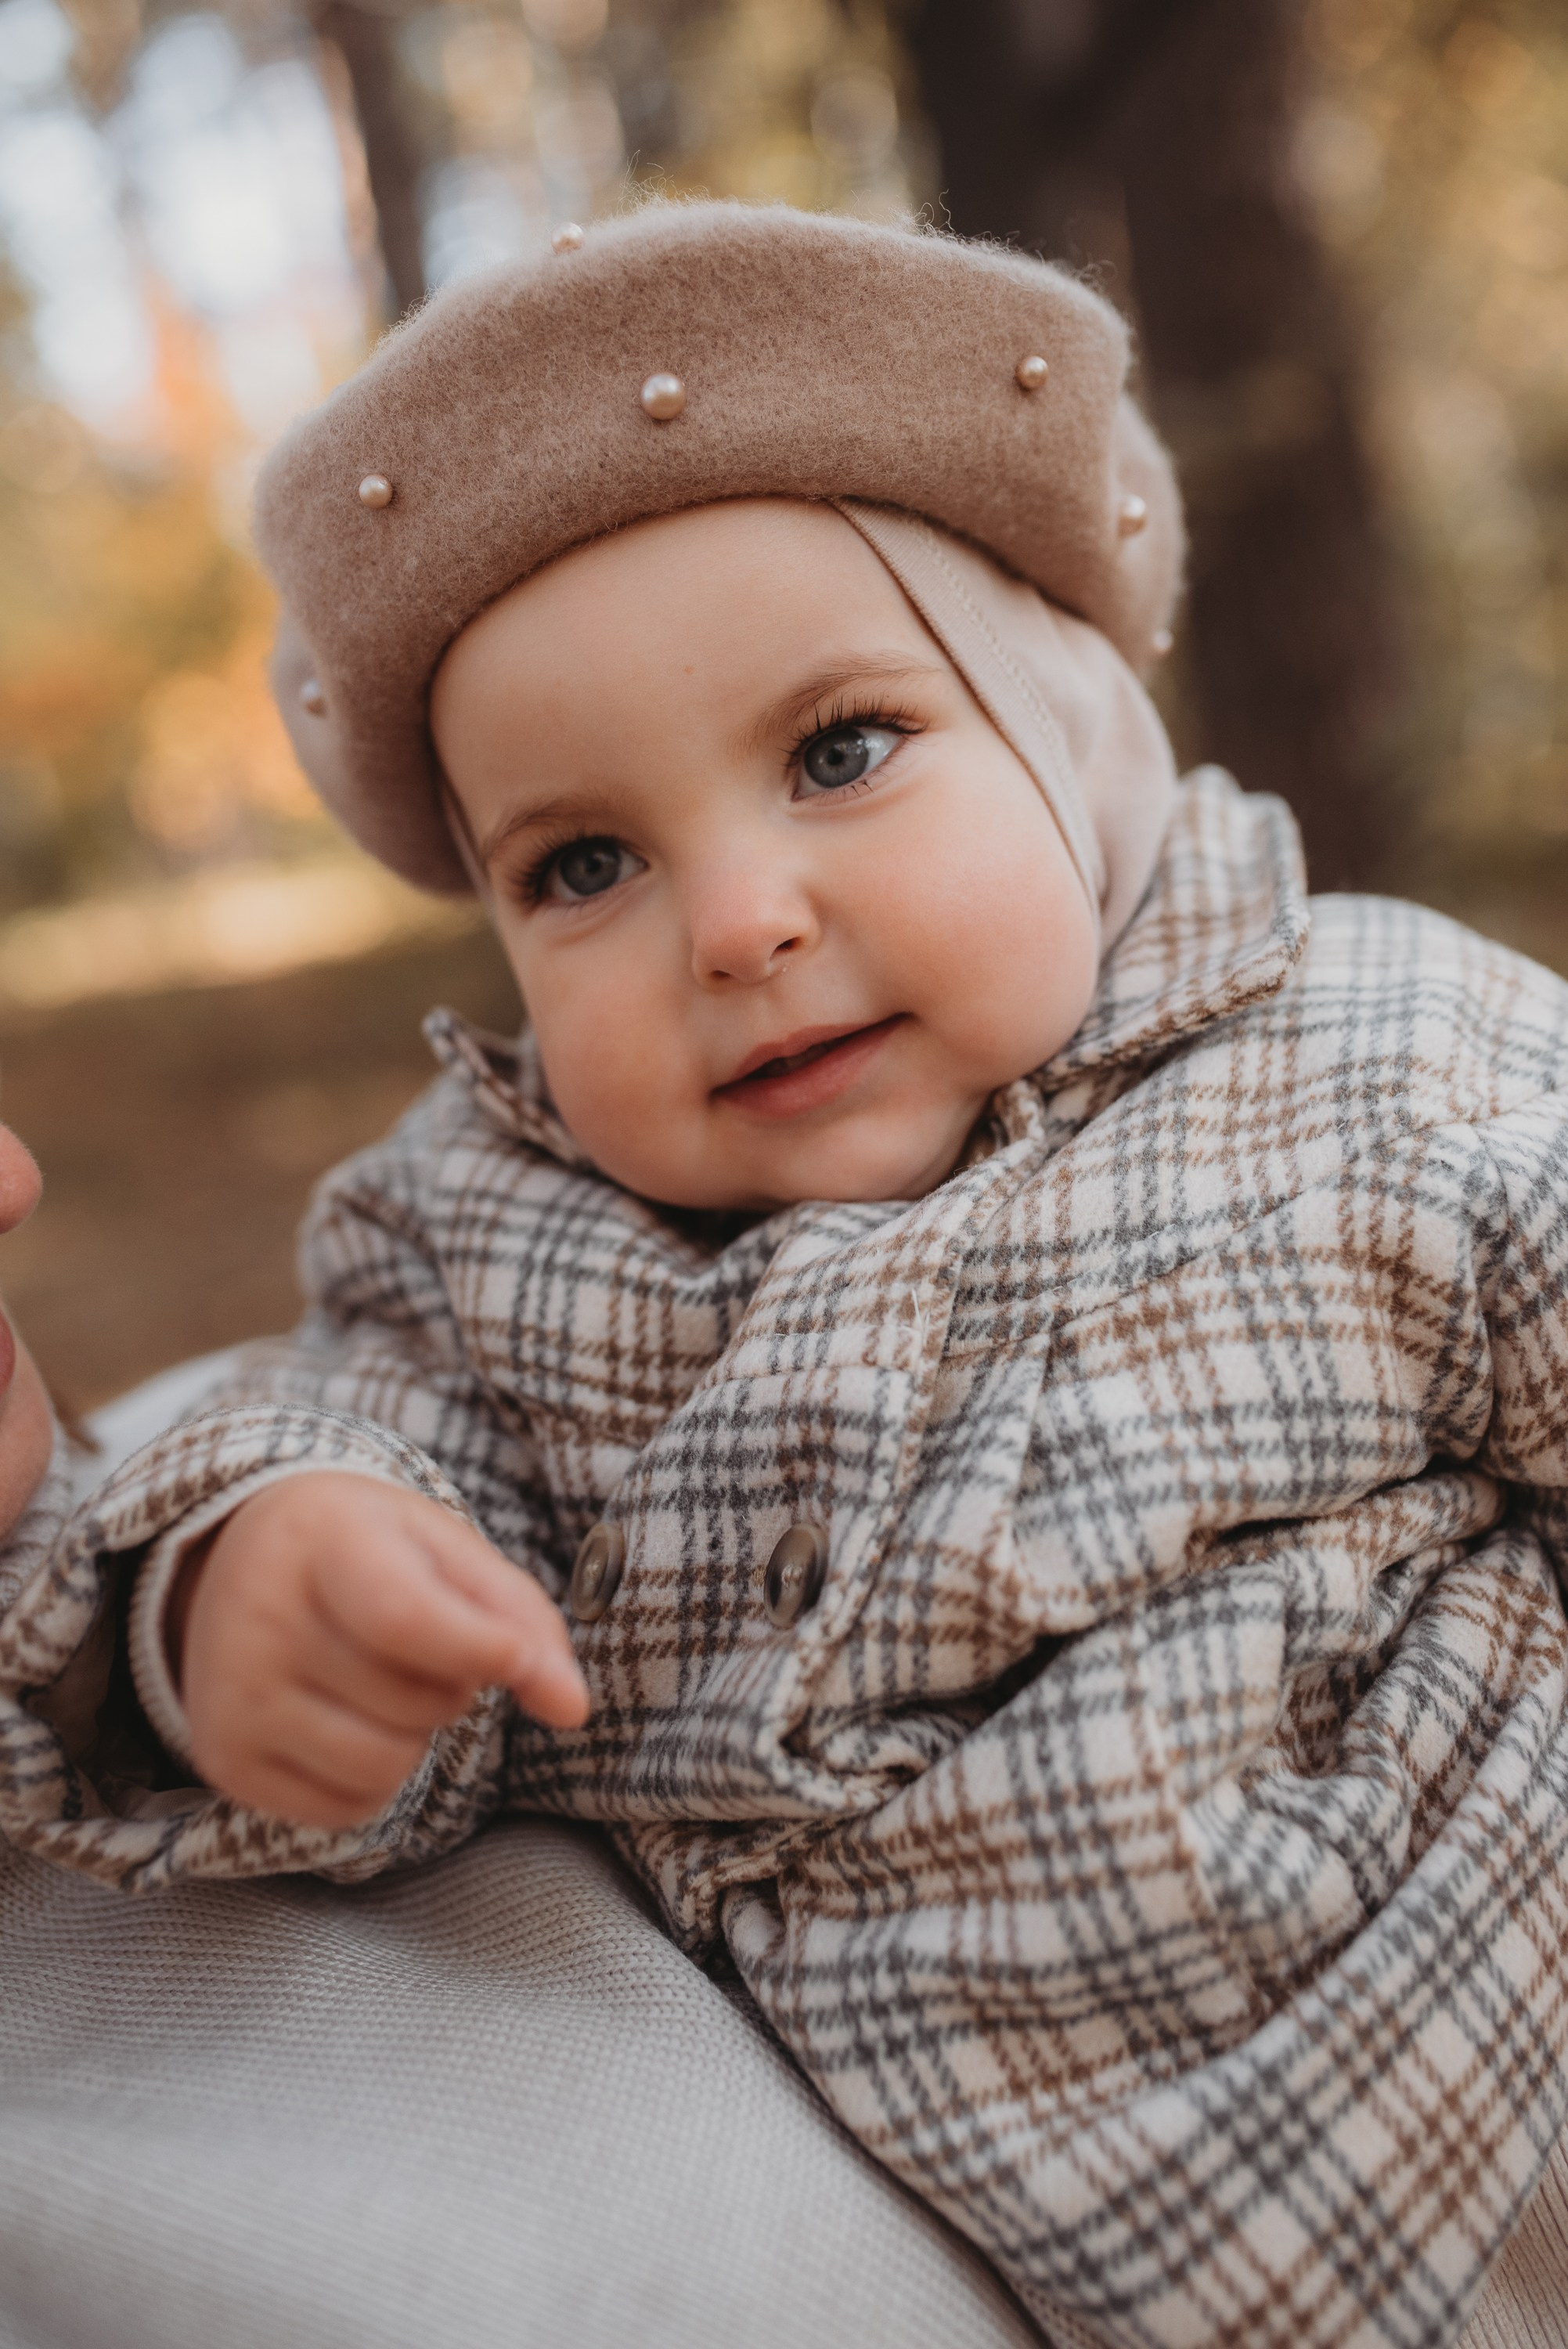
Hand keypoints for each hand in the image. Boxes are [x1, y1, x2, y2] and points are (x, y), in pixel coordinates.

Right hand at [169, 1472, 588, 1828]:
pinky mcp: (224, 1760)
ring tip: (381, 1678)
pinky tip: (347, 1717)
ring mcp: (231, 1696)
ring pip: (387, 1766)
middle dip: (450, 1680)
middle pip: (418, 1701)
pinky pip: (348, 1810)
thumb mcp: (448, 1551)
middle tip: (413, 1639)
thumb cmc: (368, 1549)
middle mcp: (258, 1619)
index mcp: (320, 1541)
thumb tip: (573, 1710)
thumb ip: (524, 1620)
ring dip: (415, 1734)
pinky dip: (373, 1776)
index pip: (405, 1619)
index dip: (482, 1650)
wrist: (242, 1557)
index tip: (518, 1658)